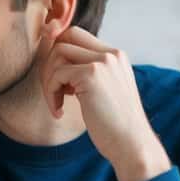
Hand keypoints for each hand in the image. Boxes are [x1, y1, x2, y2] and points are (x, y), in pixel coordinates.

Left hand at [41, 26, 170, 180]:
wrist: (132, 144)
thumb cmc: (115, 126)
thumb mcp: (104, 92)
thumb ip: (88, 74)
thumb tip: (55, 63)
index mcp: (115, 56)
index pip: (77, 35)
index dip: (59, 54)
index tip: (58, 81)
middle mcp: (111, 53)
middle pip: (65, 37)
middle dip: (50, 62)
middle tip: (52, 88)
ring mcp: (102, 62)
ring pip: (57, 53)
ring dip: (48, 80)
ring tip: (56, 103)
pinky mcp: (91, 75)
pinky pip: (56, 74)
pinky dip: (50, 94)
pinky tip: (59, 112)